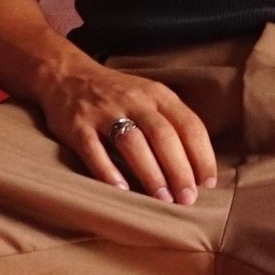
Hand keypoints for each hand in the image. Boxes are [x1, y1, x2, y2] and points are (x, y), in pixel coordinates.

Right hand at [29, 56, 217, 204]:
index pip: (189, 124)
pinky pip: (94, 149)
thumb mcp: (150, 97)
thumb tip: (197, 168)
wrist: (67, 74)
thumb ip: (171, 123)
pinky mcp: (78, 125)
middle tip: (187, 199)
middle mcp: (134, 99)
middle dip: (179, 169)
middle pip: (163, 135)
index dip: (202, 155)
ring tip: (163, 199)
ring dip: (150, 173)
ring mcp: (104, 111)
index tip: (208, 183)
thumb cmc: (118, 95)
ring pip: (132, 142)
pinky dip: (108, 171)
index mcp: (158, 94)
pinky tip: (121, 190)